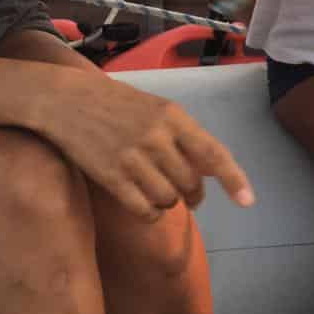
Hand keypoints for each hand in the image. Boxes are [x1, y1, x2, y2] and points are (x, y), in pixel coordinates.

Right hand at [39, 73, 255, 220]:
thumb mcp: (154, 107)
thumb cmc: (115, 103)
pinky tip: (143, 203)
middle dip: (193, 194)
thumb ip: (182, 134)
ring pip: (168, 199)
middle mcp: (156, 137)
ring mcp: (133, 158)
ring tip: (156, 189)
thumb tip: (209, 168)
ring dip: (168, 202)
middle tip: (188, 194)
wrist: (65, 100)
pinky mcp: (111, 177)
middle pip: (190, 183)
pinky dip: (149, 213)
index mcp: (172, 116)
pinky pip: (144, 209)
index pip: (212, 152)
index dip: (233, 179)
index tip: (248, 201)